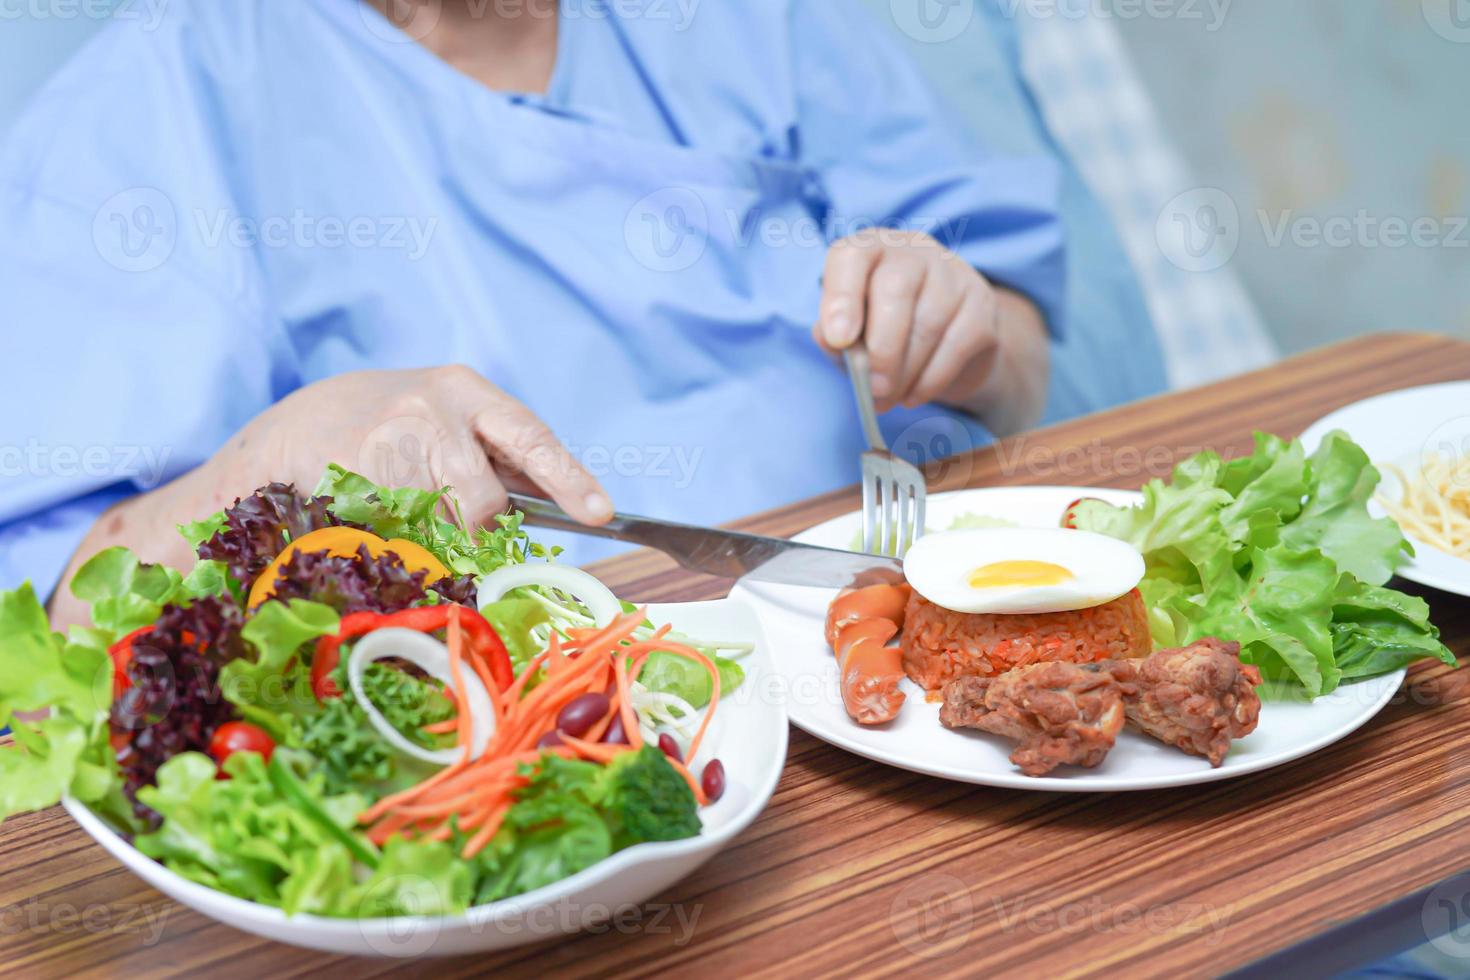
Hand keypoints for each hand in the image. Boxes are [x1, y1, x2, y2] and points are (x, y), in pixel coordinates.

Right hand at [216, 365, 612, 526]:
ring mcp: (387, 440)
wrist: (300, 423)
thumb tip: (566, 505)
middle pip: (482, 496)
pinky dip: (400, 537)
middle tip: (467, 528)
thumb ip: (500, 456)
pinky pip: (399, 532)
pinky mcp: (349, 475)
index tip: (600, 511)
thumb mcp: (450, 420)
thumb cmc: (396, 428)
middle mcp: (430, 407)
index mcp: (466, 390)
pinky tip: (380, 511)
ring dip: (436, 533)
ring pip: (440, 522)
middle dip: (481, 525)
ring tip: (409, 507)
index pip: (530, 436)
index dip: (568, 477)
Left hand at [813, 229, 1046, 430]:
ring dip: (905, 373)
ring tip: (888, 399)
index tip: (838, 339)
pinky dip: (930, 380)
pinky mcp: (982, 306)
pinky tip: (913, 395)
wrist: (943, 342)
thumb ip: (833, 336)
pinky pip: (957, 347)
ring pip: (928, 324)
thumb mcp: (849, 332)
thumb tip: (833, 342)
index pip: (852, 256)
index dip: (841, 296)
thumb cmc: (881, 331)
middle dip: (882, 348)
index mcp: (871, 249)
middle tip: (873, 389)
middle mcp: (913, 251)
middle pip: (895, 289)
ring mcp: (954, 274)